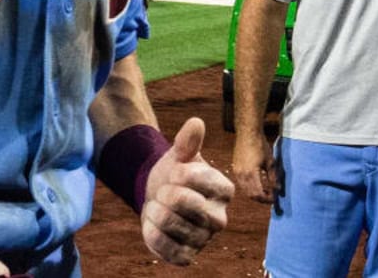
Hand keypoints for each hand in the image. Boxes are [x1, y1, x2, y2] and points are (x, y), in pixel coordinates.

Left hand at [142, 118, 231, 264]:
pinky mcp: (187, 255)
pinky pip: (167, 249)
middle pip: (189, 204)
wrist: (161, 198)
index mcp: (225, 189)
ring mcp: (204, 239)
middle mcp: (220, 217)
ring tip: (156, 205)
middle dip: (167, 193)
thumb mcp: (180, 155)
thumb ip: (188, 141)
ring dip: (156, 212)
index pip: (201, 179)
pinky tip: (152, 222)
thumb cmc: (175, 174)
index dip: (180, 173)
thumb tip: (196, 122)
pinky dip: (153, 234)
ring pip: (175, 226)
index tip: (174, 171)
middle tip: (162, 191)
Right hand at [231, 126, 277, 203]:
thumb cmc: (260, 145)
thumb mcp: (270, 162)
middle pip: (251, 195)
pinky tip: (258, 184)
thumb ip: (273, 177)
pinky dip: (250, 188)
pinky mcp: (235, 168)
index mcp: (251, 174)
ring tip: (265, 191)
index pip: (258, 194)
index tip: (274, 199)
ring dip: (255, 194)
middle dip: (261, 198)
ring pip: (245, 190)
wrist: (248, 133)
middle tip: (270, 197)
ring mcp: (237, 172)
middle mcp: (242, 175)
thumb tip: (277, 189)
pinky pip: (242, 184)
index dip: (267, 199)